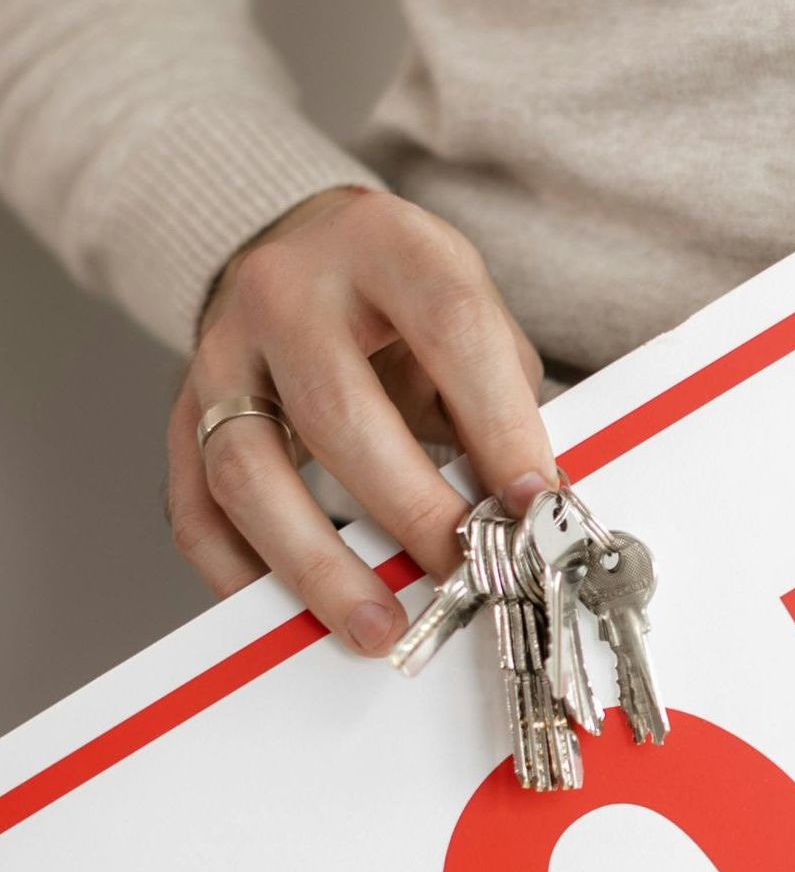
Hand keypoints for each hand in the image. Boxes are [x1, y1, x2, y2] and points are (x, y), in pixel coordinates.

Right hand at [167, 186, 555, 653]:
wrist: (304, 251)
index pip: (448, 328)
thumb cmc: (401, 295)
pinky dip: (243, 575)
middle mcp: (285, 290)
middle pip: (338, 411)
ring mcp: (220, 352)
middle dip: (410, 509)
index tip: (533, 504)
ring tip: (379, 626)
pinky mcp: (184, 414)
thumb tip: (531, 511)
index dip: (498, 424)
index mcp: (381, 244)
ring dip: (317, 564)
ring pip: (249, 469)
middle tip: (463, 575)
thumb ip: (498, 396)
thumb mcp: (465, 303)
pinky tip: (295, 619)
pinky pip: (197, 510)